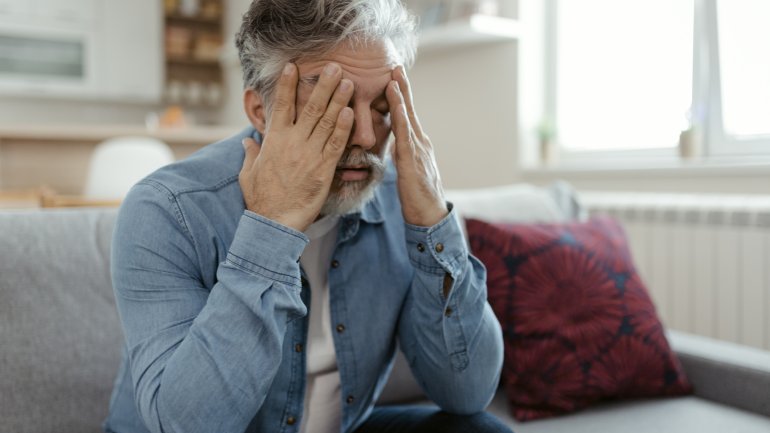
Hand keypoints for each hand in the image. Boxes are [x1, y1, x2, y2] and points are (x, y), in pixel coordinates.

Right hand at [240, 63, 354, 231]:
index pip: (280, 106)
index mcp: (273, 141)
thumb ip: (250, 155)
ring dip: (338, 100)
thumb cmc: (261, 200)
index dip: (287, 85)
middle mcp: (292, 143)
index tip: (293, 66)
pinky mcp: (324, 170)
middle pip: (310, 108)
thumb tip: (247, 143)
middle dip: (323, 86)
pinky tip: (350, 112)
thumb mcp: (247, 174)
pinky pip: (336, 144)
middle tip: (335, 67)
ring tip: (348, 82)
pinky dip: (343, 127)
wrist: (274, 222)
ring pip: (326, 122)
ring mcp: (309, 155)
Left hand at [386, 66, 447, 226]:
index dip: (401, 97)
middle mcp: (420, 142)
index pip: (408, 116)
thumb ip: (403, 153)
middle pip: (410, 110)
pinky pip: (405, 134)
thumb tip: (395, 142)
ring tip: (394, 76)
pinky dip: (400, 116)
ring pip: (408, 117)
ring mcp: (418, 150)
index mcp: (418, 144)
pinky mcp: (413, 160)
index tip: (394, 78)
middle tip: (396, 66)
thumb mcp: (407, 169)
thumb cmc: (417, 196)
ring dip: (401, 96)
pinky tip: (395, 104)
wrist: (429, 215)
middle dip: (403, 87)